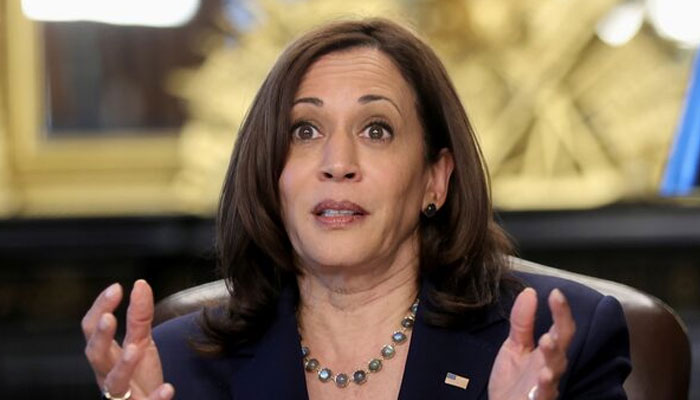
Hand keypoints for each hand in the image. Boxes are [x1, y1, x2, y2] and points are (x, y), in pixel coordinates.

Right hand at [82, 279, 173, 399]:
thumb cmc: (139, 374)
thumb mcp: (141, 341)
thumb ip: (139, 316)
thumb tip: (140, 284)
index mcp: (106, 355)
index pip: (92, 328)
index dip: (100, 308)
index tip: (116, 287)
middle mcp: (107, 374)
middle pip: (96, 355)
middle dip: (100, 337)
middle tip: (109, 318)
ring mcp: (121, 394)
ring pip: (114, 383)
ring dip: (123, 366)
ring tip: (135, 349)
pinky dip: (155, 398)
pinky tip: (168, 388)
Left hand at [488, 288, 575, 399]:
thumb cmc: (514, 380)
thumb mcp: (515, 345)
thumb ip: (523, 321)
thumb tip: (529, 291)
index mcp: (547, 351)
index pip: (560, 327)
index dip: (561, 310)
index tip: (556, 292)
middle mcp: (551, 366)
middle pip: (562, 344)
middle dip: (563, 325)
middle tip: (557, 305)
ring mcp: (546, 384)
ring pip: (556, 368)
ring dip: (553, 354)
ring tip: (547, 340)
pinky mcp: (538, 399)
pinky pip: (546, 393)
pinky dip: (546, 385)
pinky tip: (544, 376)